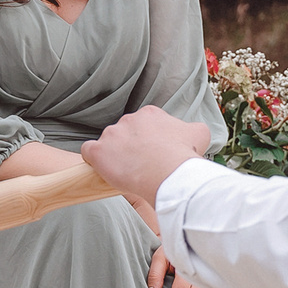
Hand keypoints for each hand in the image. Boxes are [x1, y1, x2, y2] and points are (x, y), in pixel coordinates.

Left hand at [84, 105, 211, 206]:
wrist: (170, 173)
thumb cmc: (184, 156)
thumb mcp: (199, 134)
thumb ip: (192, 129)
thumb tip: (191, 132)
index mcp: (150, 114)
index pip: (144, 125)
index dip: (148, 141)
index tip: (153, 154)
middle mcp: (128, 119)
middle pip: (125, 134)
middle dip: (132, 148)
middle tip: (142, 166)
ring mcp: (111, 134)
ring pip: (109, 144)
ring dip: (115, 156)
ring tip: (128, 173)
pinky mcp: (98, 152)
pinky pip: (88, 152)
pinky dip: (93, 161)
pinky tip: (103, 170)